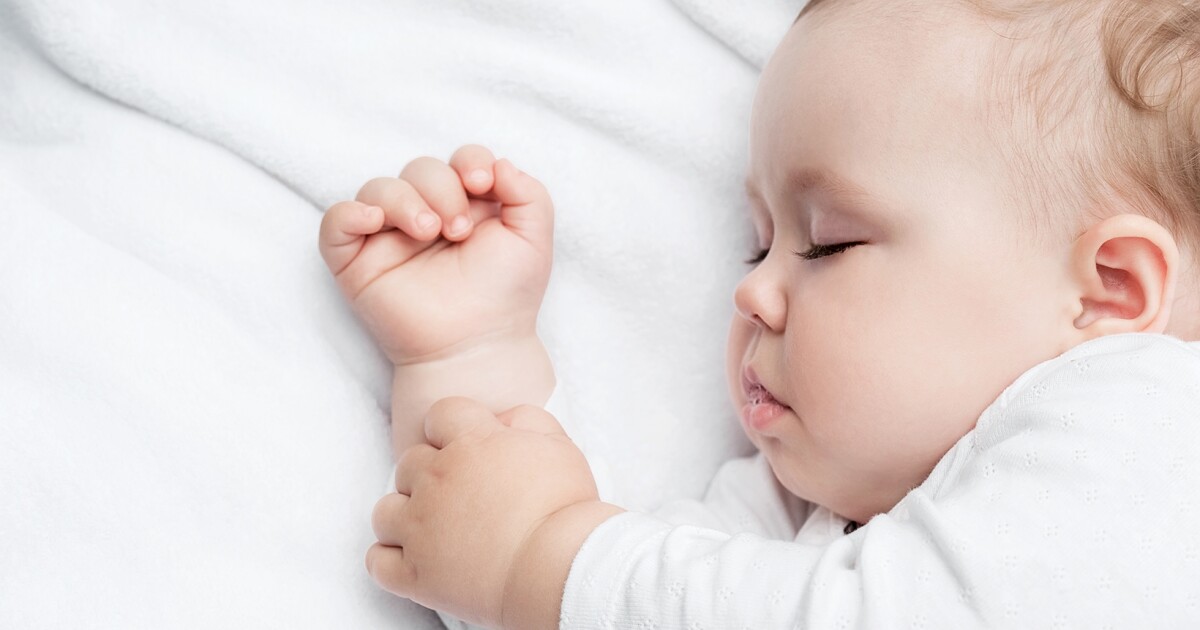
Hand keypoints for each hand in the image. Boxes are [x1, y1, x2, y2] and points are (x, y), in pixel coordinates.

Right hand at [318, 146, 552, 364]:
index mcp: (468, 205)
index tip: (482, 184)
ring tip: (428, 232)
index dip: (470, 160)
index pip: (460, 160)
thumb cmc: (506, 296)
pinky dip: (349, 213)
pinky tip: (374, 221)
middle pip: (420, 169)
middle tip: (459, 230)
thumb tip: (498, 164)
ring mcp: (389, 237)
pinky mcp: (357, 261)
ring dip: (404, 200)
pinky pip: (336, 221)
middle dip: (442, 189)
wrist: (477, 345)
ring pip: (378, 188)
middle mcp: (427, 215)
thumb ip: (529, 193)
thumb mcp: (533, 239)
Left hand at [367, 398, 617, 628]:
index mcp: (472, 443)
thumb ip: (528, 420)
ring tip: (431, 528)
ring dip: (404, 515)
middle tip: (455, 494)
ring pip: (385, 510)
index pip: (440, 414)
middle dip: (426, 474)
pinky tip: (413, 559)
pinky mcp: (415, 572)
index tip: (462, 445)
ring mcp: (421, 527)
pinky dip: (390, 560)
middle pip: (408, 463)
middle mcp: (438, 479)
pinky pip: (378, 561)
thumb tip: (503, 418)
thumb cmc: (565, 508)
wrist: (558, 568)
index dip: (449, 428)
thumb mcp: (559, 447)